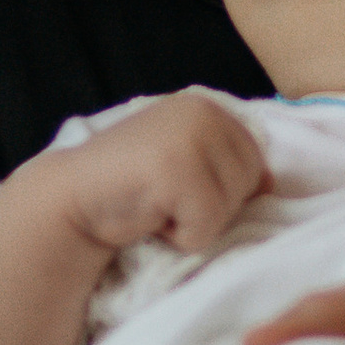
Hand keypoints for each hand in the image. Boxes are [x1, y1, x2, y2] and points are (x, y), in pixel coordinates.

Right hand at [42, 91, 268, 257]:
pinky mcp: (176, 172)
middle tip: (166, 200)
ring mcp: (189, 139)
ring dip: (196, 223)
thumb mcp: (186, 163)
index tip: (179, 188)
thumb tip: (271, 183)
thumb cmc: (130, 188)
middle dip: (212, 207)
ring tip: (158, 207)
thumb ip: (225, 163)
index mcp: (208, 107)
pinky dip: (180, 237)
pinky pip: (206, 225)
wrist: (72, 199)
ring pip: (230, 206)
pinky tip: (150, 218)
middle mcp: (203, 113)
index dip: (223, 189)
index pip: (255, 161)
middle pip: (249, 184)